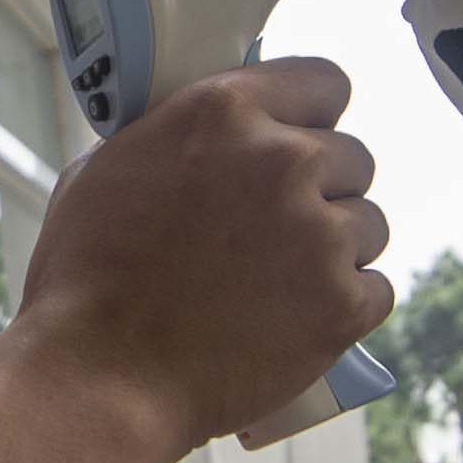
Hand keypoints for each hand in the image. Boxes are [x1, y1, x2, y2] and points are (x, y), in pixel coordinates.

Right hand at [5, 60, 390, 459]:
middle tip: (277, 229)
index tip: (298, 141)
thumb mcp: (107, 169)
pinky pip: (377, 289)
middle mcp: (282, 160)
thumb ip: (173, 138)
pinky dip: (346, 305)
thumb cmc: (85, 282)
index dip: (312, 117)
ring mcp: (318, 234)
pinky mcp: (342, 305)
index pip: (325, 82)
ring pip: (368, 224)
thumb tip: (204, 137)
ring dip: (336, 248)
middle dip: (322, 189)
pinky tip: (297, 319)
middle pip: (353, 156)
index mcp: (223, 111)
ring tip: (280, 283)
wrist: (99, 380)